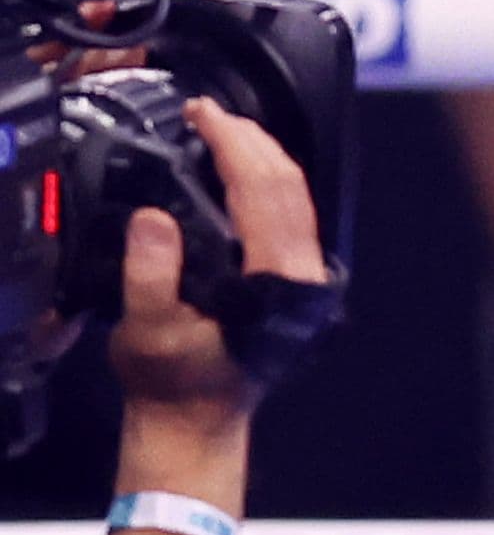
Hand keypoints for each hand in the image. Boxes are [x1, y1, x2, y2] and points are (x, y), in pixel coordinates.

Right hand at [106, 99, 330, 430]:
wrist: (195, 421)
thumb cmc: (173, 383)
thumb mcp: (148, 333)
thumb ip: (151, 276)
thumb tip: (155, 218)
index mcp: (277, 281)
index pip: (263, 191)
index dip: (234, 145)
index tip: (204, 115)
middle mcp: (302, 273)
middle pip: (287, 184)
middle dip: (250, 139)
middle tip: (209, 112)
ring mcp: (304, 274)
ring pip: (295, 195)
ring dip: (260, 156)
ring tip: (222, 130)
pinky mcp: (294, 277)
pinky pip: (289, 212)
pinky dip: (264, 181)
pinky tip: (240, 169)